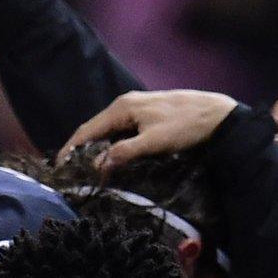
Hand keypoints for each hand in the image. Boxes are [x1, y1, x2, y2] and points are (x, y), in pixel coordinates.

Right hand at [60, 90, 239, 170]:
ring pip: (108, 131)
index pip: (87, 130)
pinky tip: (112, 157)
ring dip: (97, 148)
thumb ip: (124, 152)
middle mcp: (125, 104)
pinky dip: (111, 144)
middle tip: (71, 173)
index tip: (58, 167)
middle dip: (81, 150)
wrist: (218, 115)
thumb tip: (98, 165)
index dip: (70, 148)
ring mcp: (137, 108)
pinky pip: (121, 131)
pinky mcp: (147, 115)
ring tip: (88, 169)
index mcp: (122, 107)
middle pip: (95, 129)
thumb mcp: (154, 142)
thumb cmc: (186, 127)